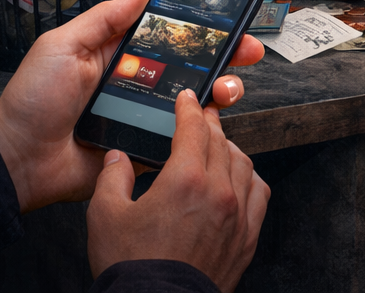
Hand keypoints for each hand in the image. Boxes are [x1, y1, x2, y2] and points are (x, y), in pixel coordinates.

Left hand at [0, 0, 263, 211]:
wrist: (19, 160)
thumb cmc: (33, 101)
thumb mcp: (62, 46)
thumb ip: (104, 19)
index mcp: (121, 55)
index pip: (171, 35)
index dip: (202, 27)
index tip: (230, 18)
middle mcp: (140, 82)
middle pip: (195, 64)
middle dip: (227, 55)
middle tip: (248, 51)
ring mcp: (146, 115)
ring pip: (196, 100)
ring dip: (222, 89)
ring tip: (226, 88)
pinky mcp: (148, 146)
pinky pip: (184, 137)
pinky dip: (202, 129)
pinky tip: (209, 120)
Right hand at [87, 90, 268, 292]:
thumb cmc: (131, 266)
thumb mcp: (105, 216)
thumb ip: (112, 178)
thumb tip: (117, 158)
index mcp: (186, 180)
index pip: (193, 129)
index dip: (189, 109)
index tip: (188, 99)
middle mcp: (219, 192)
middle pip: (220, 143)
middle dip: (209, 126)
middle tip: (201, 118)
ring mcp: (238, 214)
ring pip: (243, 164)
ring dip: (229, 149)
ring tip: (216, 146)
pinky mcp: (247, 236)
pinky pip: (259, 193)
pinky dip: (249, 178)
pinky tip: (239, 179)